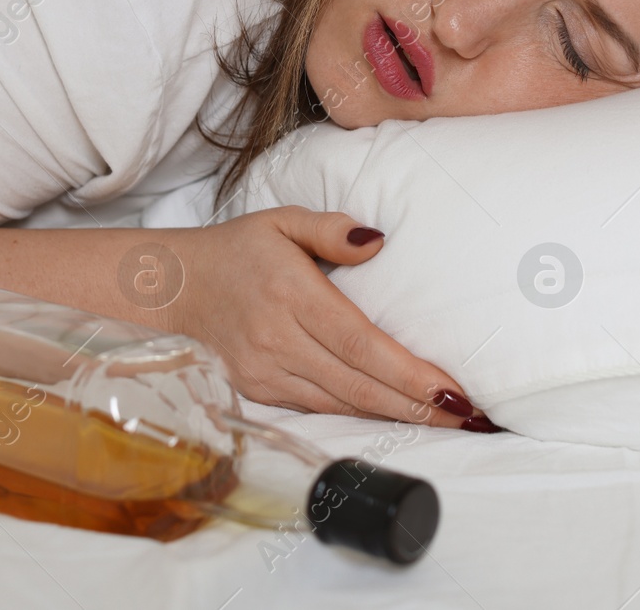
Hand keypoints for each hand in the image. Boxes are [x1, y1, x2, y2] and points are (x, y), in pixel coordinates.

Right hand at [153, 206, 496, 429]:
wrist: (170, 288)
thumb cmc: (237, 251)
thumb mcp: (281, 220)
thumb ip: (330, 228)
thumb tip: (378, 241)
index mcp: (291, 294)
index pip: (360, 343)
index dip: (407, 373)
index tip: (450, 389)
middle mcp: (277, 340)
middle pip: (358, 384)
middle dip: (417, 405)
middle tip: (468, 414)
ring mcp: (265, 372)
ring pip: (341, 405)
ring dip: (396, 416)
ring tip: (446, 419)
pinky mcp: (258, 392)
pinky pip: (318, 408)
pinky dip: (360, 414)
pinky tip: (396, 414)